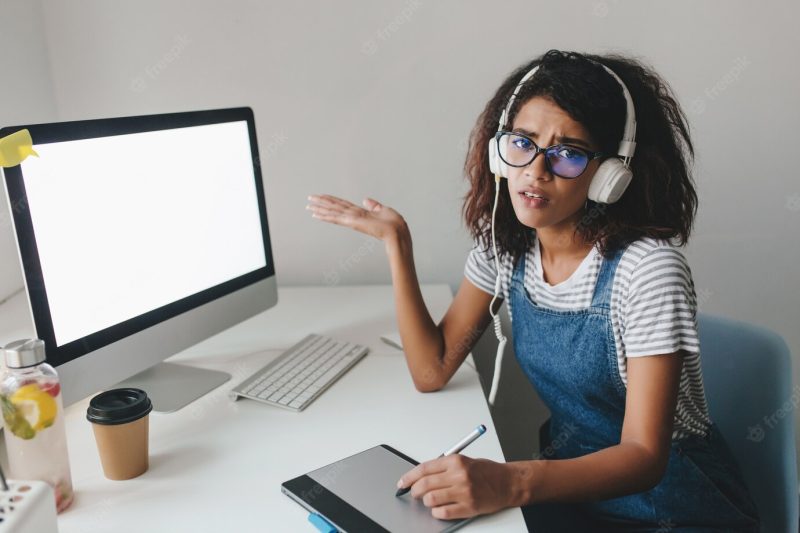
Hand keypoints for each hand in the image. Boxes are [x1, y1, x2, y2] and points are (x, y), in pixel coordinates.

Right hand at [306, 194, 406, 243]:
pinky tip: (315, 214)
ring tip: (308, 205)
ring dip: (319, 208)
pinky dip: (325, 215)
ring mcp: (352, 220)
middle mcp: (354, 216)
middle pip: (334, 207)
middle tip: (308, 200)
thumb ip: (373, 205)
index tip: (322, 197)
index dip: (332, 201)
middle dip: (321, 203)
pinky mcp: (352, 222)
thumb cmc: (394, 225)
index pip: (343, 205)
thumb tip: (365, 199)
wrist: (398, 233)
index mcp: (361, 213)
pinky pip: (335, 217)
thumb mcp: (384, 210)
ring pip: (332, 211)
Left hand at [397, 455, 515, 519]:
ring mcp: (464, 492)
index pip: (424, 469)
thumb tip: (421, 476)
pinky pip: (443, 512)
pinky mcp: (469, 507)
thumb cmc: (486, 471)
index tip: (402, 483)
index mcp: (455, 461)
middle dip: (415, 491)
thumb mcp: (464, 461)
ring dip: (427, 502)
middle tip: (415, 494)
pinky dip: (437, 512)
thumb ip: (443, 467)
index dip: (409, 477)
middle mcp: (459, 475)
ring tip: (431, 500)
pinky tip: (440, 509)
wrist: (507, 482)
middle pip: (425, 484)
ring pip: (431, 499)